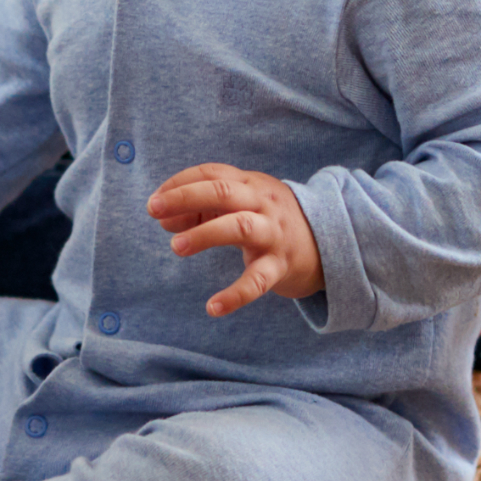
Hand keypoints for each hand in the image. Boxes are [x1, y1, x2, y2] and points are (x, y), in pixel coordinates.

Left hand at [148, 163, 322, 316]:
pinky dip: (235, 295)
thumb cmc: (270, 222)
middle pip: (223, 191)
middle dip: (186, 197)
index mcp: (250, 184)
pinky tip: (213, 307)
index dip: (181, 183)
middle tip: (154, 210)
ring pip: (239, 227)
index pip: (212, 173)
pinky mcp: (281, 265)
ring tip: (176, 247)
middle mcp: (263, 203)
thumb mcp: (241, 206)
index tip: (155, 200)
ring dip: (204, 234)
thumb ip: (202, 210)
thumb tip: (165, 221)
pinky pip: (257, 280)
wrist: (326, 245)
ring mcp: (274, 233)